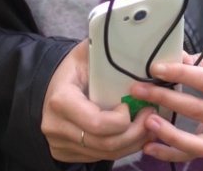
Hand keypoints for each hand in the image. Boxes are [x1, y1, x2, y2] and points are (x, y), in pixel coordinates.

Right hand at [41, 41, 158, 161]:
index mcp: (61, 100)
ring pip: (106, 154)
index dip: (122, 120)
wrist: (51, 85)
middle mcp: (55, 126)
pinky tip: (133, 134)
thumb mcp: (88, 53)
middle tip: (152, 116)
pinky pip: (99, 157)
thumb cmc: (75, 67)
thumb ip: (110, 51)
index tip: (132, 105)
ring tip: (148, 125)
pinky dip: (121, 148)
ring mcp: (59, 144)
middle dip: (136, 133)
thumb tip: (143, 45)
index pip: (98, 123)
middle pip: (106, 143)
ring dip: (133, 142)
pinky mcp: (65, 153)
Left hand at [130, 39, 202, 162]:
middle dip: (165, 98)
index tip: (156, 69)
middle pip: (197, 110)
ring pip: (197, 144)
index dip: (180, 74)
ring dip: (169, 134)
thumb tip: (175, 62)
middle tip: (139, 90)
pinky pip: (194, 153)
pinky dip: (171, 153)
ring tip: (147, 121)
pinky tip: (150, 147)